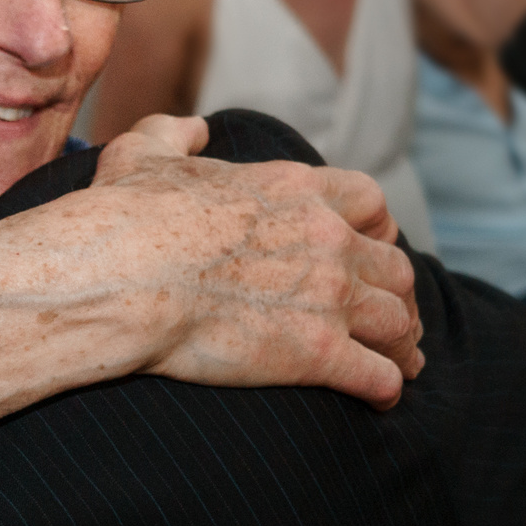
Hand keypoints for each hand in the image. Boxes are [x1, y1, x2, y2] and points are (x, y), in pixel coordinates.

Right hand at [0, 115, 424, 417]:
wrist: (122, 276)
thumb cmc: (125, 215)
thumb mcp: (142, 152)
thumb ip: (173, 134)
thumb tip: (192, 128)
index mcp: (296, 189)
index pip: (371, 202)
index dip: (378, 227)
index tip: (373, 245)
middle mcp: (328, 239)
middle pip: (396, 266)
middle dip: (400, 293)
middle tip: (394, 314)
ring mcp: (329, 297)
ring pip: (398, 323)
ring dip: (403, 344)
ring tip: (402, 363)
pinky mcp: (317, 353)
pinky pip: (377, 376)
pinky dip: (386, 388)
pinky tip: (382, 398)